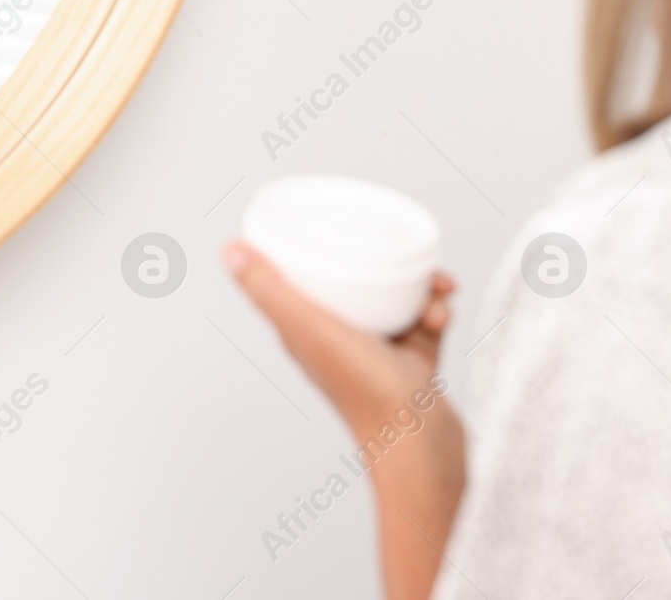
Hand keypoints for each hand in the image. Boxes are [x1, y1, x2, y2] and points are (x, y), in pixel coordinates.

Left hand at [223, 241, 456, 438]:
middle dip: (382, 263)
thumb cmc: (362, 392)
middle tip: (408, 257)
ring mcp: (375, 350)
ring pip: (394, 298)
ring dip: (418, 286)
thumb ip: (268, 289)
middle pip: (354, 282)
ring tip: (436, 287)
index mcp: (305, 329)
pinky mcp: (410, 361)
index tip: (342, 224)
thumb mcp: (309, 329)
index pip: (302, 275)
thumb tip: (228, 248)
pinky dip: (436, 311)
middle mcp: (336, 337)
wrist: (420, 445)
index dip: (318, 247)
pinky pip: (424, 321)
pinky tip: (443, 313)